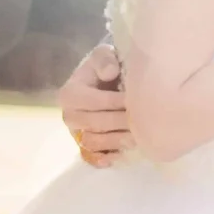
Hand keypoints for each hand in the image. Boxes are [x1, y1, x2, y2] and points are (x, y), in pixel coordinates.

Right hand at [58, 44, 131, 167]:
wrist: (105, 80)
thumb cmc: (106, 66)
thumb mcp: (104, 54)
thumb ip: (105, 59)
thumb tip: (110, 72)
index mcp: (70, 93)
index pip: (93, 101)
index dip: (114, 101)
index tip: (135, 99)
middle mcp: (69, 115)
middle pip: (94, 124)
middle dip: (120, 122)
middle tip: (143, 119)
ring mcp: (76, 133)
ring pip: (94, 142)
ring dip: (116, 140)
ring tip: (139, 135)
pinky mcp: (84, 146)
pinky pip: (91, 157)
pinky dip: (105, 158)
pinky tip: (121, 155)